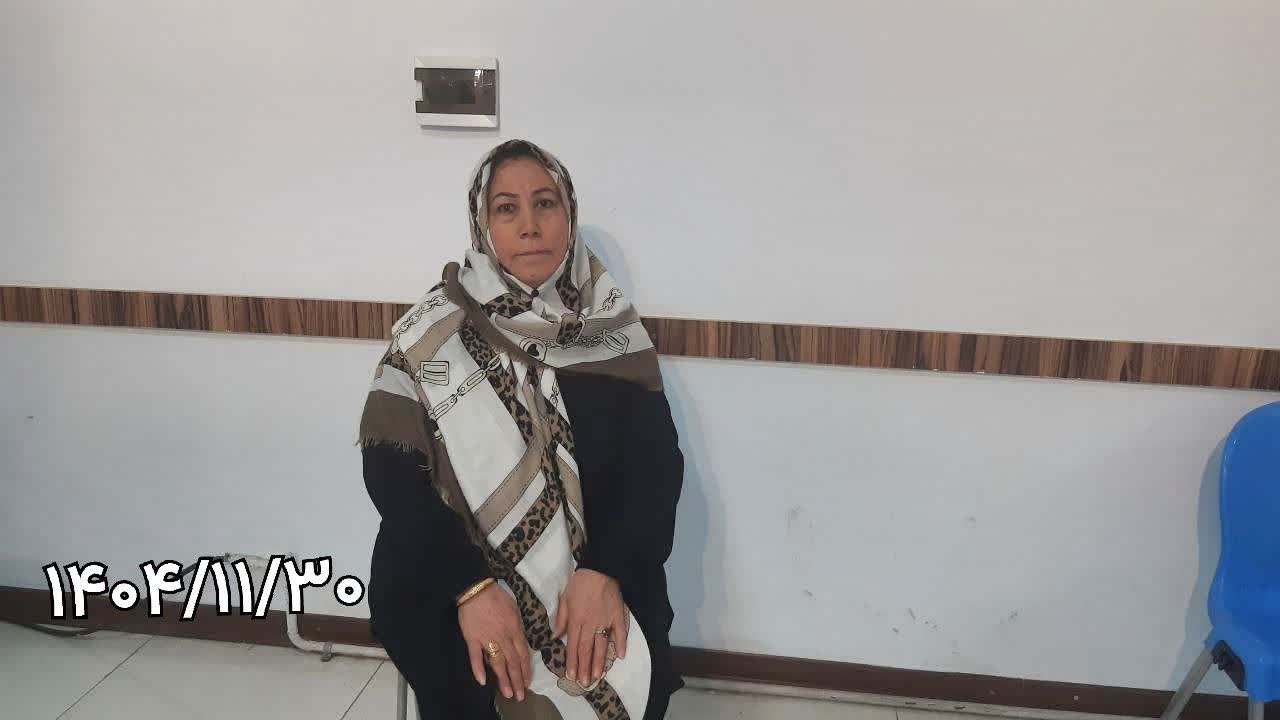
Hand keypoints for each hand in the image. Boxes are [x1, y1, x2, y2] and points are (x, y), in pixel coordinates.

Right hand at [458, 582, 530, 701]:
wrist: (477, 590)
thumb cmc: (497, 597)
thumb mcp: (514, 610)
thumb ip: (518, 628)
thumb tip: (520, 641)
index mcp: (515, 629)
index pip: (523, 654)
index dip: (526, 669)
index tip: (527, 682)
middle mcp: (503, 637)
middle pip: (513, 662)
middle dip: (517, 680)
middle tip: (520, 695)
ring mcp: (487, 639)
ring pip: (497, 662)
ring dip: (503, 679)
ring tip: (507, 693)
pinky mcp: (472, 639)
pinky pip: (475, 656)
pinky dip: (478, 669)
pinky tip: (483, 681)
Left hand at [553, 569, 628, 686]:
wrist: (599, 568)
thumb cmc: (580, 583)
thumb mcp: (565, 599)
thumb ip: (561, 619)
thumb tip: (555, 636)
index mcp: (576, 620)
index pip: (573, 645)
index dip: (572, 661)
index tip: (571, 675)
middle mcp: (590, 624)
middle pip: (586, 649)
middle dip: (584, 667)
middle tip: (584, 682)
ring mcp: (605, 621)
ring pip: (602, 645)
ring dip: (599, 661)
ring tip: (597, 676)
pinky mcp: (618, 615)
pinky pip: (620, 632)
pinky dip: (621, 644)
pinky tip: (621, 656)